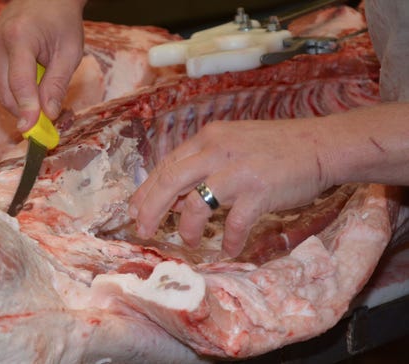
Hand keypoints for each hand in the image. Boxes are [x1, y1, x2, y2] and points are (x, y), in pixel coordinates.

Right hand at [0, 0, 85, 131]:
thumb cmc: (61, 22)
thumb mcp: (70, 52)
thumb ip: (57, 84)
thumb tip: (48, 114)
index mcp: (19, 37)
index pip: (19, 82)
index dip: (26, 109)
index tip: (31, 130)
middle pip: (5, 92)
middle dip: (25, 111)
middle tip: (47, 124)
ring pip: (1, 91)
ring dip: (21, 101)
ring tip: (44, 90)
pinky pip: (0, 84)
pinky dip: (15, 91)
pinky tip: (32, 79)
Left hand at [128, 119, 336, 256]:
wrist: (320, 144)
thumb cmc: (275, 147)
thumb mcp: (232, 145)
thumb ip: (204, 163)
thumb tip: (176, 195)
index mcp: (207, 139)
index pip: (166, 165)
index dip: (146, 190)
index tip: (133, 210)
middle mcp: (217, 151)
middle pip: (170, 182)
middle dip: (151, 209)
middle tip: (143, 230)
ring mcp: (238, 170)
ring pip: (196, 203)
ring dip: (187, 227)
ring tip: (189, 241)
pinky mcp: (259, 190)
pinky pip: (234, 222)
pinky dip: (230, 239)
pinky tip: (230, 248)